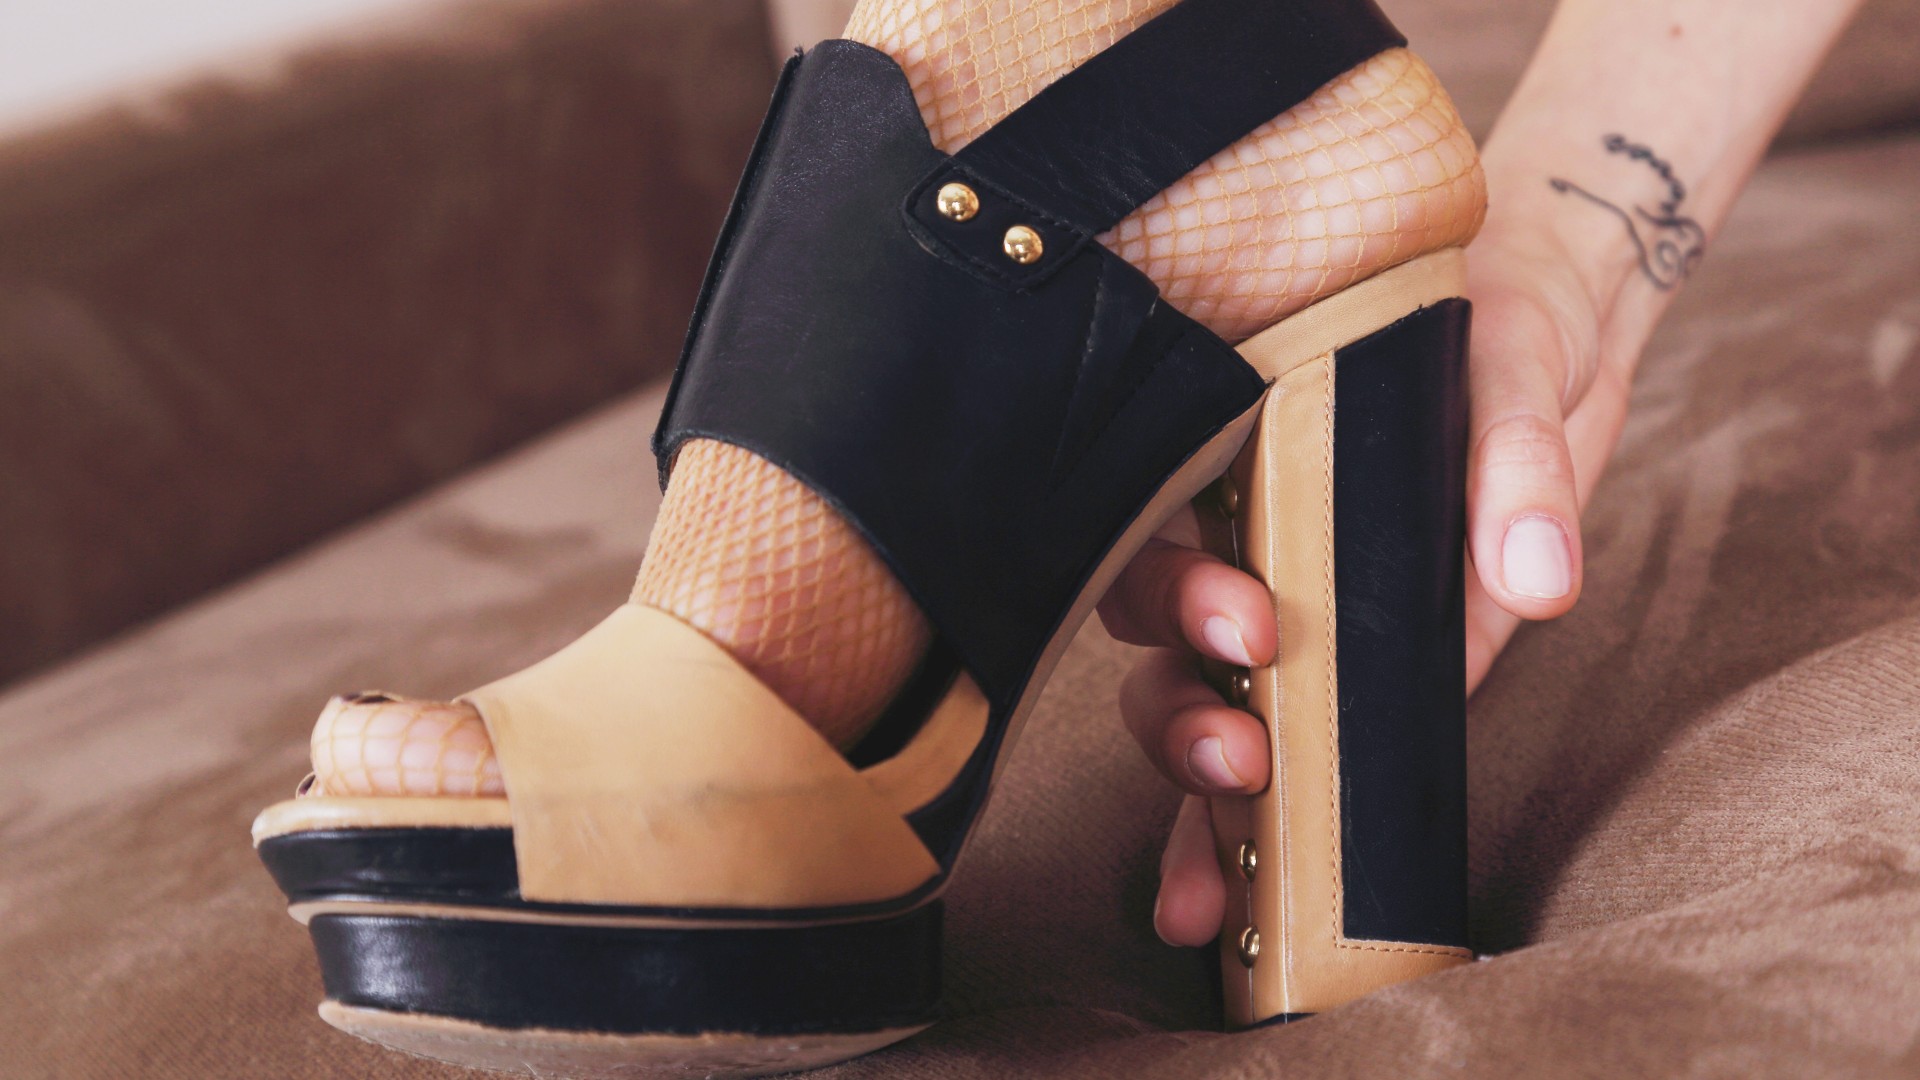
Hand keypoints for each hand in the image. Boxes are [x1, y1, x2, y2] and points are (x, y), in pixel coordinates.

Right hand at [1097, 222, 1635, 945]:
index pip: (1155, 518)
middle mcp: (1238, 523)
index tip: (1249, 626)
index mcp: (1239, 434)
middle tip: (1243, 740)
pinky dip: (1231, 839)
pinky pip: (1265, 753)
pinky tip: (1222, 917)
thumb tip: (1537, 584)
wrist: (1552, 319)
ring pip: (1183, 693)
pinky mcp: (1348, 665)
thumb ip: (1515, 461)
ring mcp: (1289, 600)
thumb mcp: (1513, 360)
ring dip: (1189, 775)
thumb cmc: (1503, 315)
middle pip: (1150, 624)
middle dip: (1179, 699)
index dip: (1174, 584)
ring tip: (1225, 854)